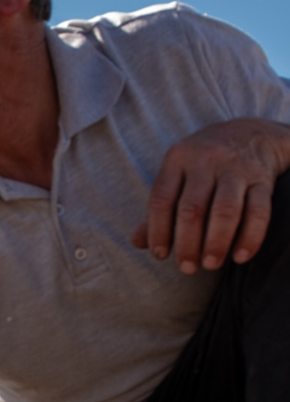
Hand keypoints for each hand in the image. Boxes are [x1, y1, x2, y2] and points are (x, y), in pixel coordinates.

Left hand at [132, 118, 289, 273]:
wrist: (251, 133)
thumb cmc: (203, 165)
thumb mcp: (176, 176)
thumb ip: (159, 209)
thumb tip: (137, 242)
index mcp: (177, 159)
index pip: (161, 200)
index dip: (158, 232)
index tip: (160, 255)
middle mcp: (206, 160)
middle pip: (192, 209)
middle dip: (188, 244)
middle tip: (187, 268)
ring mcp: (237, 167)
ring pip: (225, 210)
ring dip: (216, 243)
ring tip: (210, 265)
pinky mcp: (263, 178)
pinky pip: (259, 211)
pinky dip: (250, 237)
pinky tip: (240, 257)